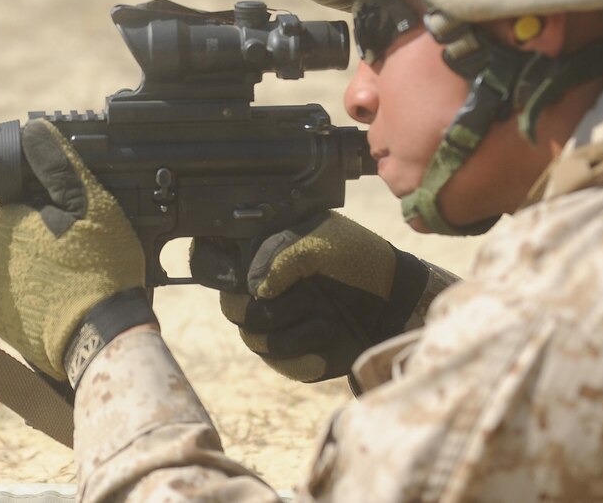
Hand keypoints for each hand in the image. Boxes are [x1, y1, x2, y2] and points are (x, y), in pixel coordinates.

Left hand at [0, 118, 145, 380]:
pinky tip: (60, 301)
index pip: (26, 202)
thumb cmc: (100, 268)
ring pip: (17, 266)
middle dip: (44, 239)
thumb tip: (34, 130)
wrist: (100, 337)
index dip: (55, 210)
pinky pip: (14, 298)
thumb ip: (59, 165)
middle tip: (81, 254)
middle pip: (19, 234)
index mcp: (9, 221)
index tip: (77, 225)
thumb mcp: (90, 205)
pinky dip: (33, 297)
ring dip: (38, 268)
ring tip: (73, 280)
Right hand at [190, 212, 453, 381]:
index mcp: (255, 254)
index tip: (244, 275)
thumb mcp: (320, 241)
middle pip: (230, 306)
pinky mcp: (290, 354)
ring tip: (325, 317)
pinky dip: (302, 354)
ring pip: (252, 336)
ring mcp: (272, 323)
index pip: (209, 260)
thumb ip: (281, 256)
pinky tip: (326, 343)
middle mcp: (256, 289)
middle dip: (265, 305)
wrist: (393, 296)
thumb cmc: (356, 257)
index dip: (215, 269)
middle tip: (303, 296)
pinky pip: (278, 362)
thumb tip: (255, 287)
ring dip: (291, 328)